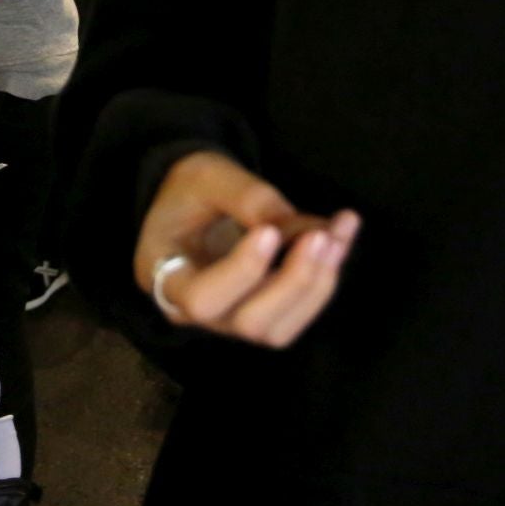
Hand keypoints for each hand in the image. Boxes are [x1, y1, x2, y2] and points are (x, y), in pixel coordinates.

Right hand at [134, 151, 360, 348]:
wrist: (192, 200)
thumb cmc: (189, 189)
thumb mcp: (207, 176)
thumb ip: (245, 197)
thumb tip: (297, 227)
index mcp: (164, 276)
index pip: (202, 299)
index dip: (242, 272)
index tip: (270, 232)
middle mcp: (195, 313)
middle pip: (249, 324)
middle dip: (292, 282)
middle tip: (319, 236)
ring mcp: (230, 320)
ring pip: (279, 329)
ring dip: (316, 284)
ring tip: (337, 233)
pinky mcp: (262, 314)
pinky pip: (297, 313)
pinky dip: (325, 277)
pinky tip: (340, 236)